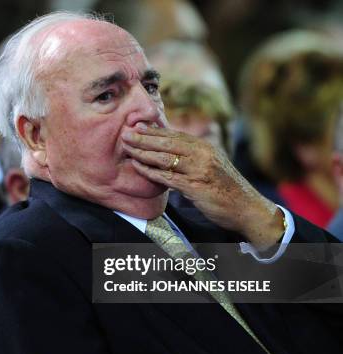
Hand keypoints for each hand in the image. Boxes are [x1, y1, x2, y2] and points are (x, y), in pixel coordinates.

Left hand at [122, 125, 284, 247]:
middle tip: (126, 134)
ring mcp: (199, 170)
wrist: (247, 208)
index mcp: (206, 148)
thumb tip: (172, 151)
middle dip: (144, 138)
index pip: (175, 135)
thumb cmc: (226, 189)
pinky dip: (151, 172)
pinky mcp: (195, 187)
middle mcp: (203, 155)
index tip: (137, 126)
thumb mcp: (212, 166)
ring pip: (165, 157)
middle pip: (167, 143)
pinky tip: (138, 167)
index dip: (155, 130)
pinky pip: (168, 177)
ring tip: (128, 148)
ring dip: (143, 152)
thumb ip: (194, 157)